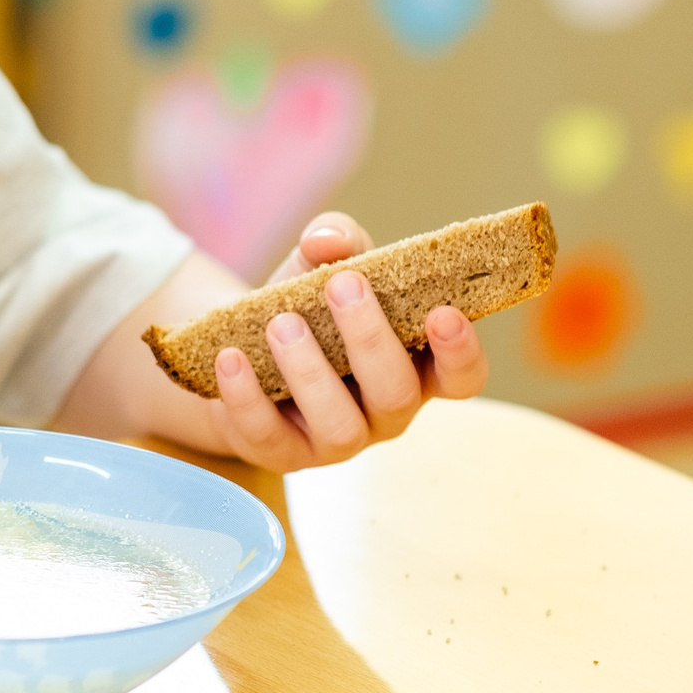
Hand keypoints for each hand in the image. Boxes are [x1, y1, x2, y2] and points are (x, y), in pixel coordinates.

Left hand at [208, 212, 487, 472]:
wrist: (236, 342)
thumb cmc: (304, 304)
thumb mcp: (320, 262)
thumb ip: (335, 240)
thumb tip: (328, 240)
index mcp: (415, 367)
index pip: (461, 377)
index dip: (462, 352)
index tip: (444, 312)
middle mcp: (385, 412)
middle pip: (397, 394)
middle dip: (370, 339)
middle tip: (341, 284)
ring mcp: (336, 440)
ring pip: (339, 424)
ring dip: (311, 372)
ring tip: (282, 324)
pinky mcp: (281, 451)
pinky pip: (268, 435)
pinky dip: (248, 397)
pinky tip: (230, 358)